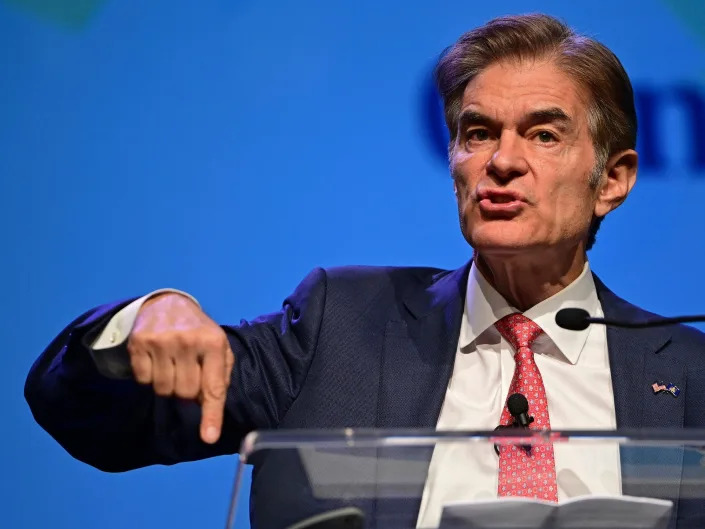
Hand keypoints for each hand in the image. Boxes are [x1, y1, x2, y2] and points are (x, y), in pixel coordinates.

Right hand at [128, 293, 233, 443]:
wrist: (168, 303)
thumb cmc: (199, 332)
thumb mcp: (218, 347)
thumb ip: (219, 377)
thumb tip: (209, 411)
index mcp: (213, 343)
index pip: (213, 387)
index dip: (211, 415)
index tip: (208, 437)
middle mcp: (187, 342)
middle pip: (186, 394)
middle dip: (188, 391)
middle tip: (188, 371)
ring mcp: (160, 341)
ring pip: (163, 390)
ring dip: (168, 384)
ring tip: (172, 364)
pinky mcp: (138, 343)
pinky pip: (143, 381)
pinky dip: (150, 377)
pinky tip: (156, 360)